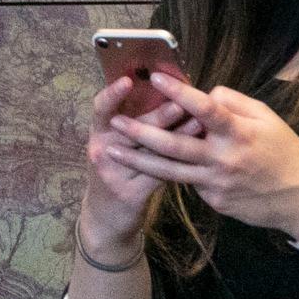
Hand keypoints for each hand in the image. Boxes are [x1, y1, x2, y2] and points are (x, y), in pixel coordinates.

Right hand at [81, 76, 187, 250]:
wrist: (105, 218)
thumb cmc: (116, 172)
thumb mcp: (114, 145)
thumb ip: (134, 122)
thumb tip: (165, 91)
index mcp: (98, 134)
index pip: (101, 109)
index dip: (112, 95)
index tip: (127, 80)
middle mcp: (101, 152)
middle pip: (131, 129)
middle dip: (158, 115)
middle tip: (182, 101)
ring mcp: (114, 174)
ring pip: (148, 151)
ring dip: (175, 135)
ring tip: (199, 122)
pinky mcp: (130, 194)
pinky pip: (158, 174)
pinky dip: (179, 160)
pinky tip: (197, 151)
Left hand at [102, 73, 298, 239]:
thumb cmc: (284, 151)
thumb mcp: (268, 119)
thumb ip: (234, 103)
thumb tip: (205, 94)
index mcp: (239, 133)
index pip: (205, 108)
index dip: (179, 92)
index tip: (156, 77)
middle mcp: (223, 159)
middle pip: (174, 145)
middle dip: (141, 133)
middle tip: (115, 121)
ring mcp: (215, 183)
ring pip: (169, 172)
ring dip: (137, 161)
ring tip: (111, 150)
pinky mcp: (212, 201)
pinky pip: (188, 183)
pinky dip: (173, 172)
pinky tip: (153, 166)